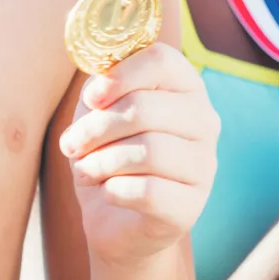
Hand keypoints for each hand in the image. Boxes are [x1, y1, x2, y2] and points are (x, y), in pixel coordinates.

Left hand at [59, 42, 219, 266]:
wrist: (117, 219)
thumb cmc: (110, 154)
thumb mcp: (101, 112)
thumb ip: (104, 87)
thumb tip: (100, 82)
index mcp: (187, 89)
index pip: (162, 60)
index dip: (120, 75)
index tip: (93, 98)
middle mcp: (205, 122)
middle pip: (145, 108)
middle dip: (96, 128)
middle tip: (73, 144)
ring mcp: (204, 165)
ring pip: (147, 151)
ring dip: (100, 162)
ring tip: (87, 170)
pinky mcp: (191, 205)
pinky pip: (147, 191)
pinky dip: (114, 191)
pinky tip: (110, 192)